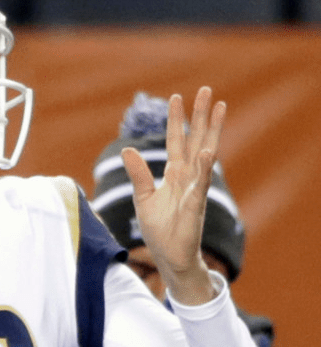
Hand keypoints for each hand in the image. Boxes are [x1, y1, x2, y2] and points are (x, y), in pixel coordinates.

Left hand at [121, 86, 225, 304]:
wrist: (169, 256)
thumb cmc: (159, 229)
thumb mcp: (143, 198)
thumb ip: (138, 174)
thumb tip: (126, 149)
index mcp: (173, 174)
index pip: (175, 141)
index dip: (176, 120)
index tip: (176, 97)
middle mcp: (187, 177)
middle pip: (195, 139)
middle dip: (201, 115)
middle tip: (207, 90)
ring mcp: (194, 189)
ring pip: (205, 154)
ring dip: (212, 131)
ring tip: (220, 107)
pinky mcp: (195, 206)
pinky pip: (201, 184)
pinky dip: (204, 168)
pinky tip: (208, 151)